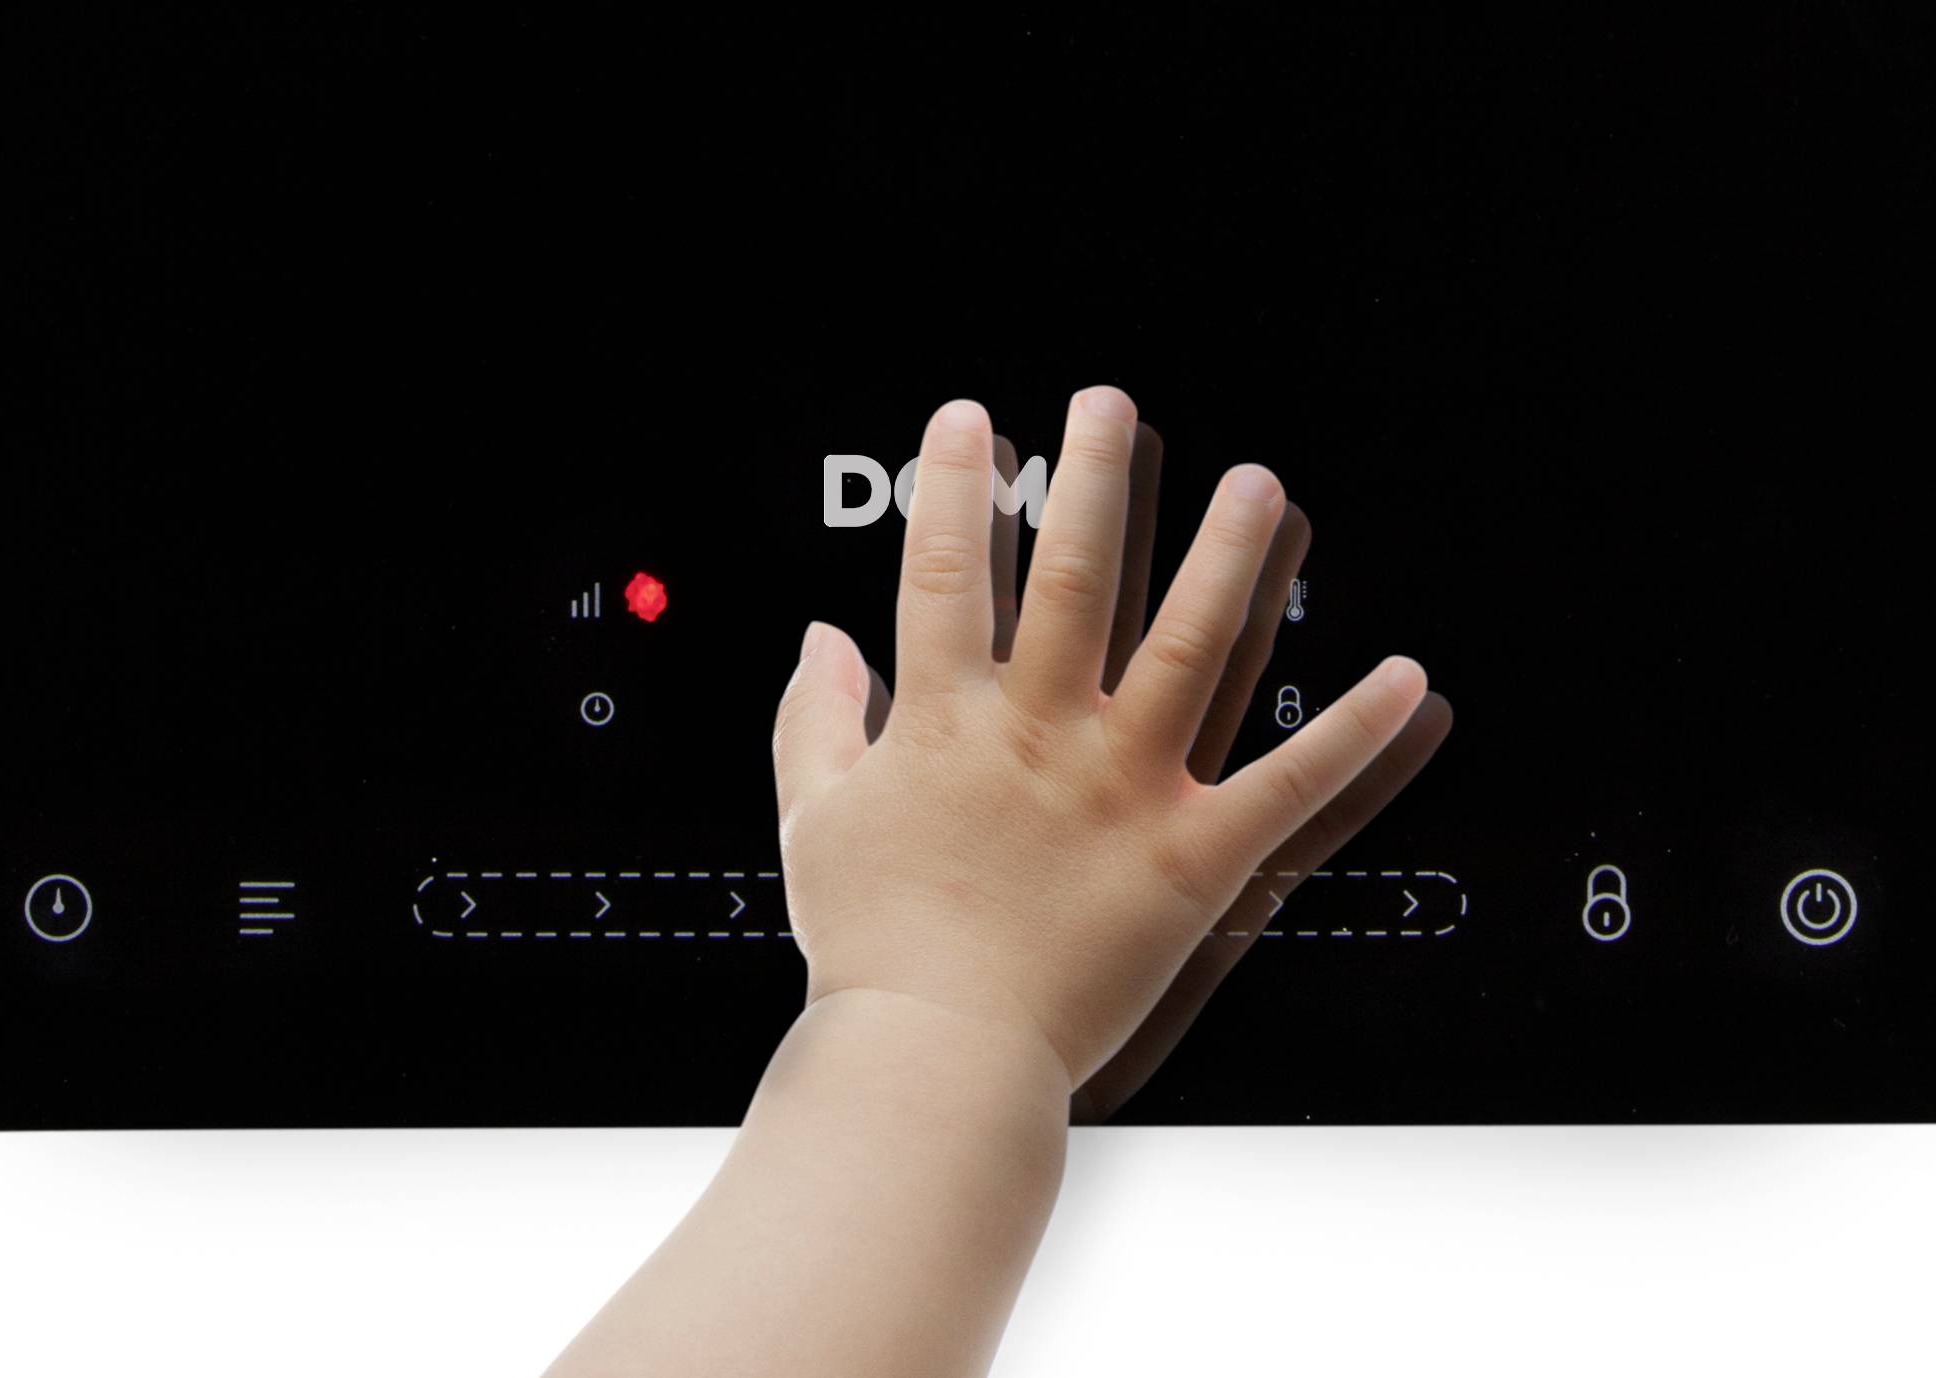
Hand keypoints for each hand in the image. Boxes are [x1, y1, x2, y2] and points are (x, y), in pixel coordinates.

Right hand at [773, 386, 1436, 1087]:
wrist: (934, 1058)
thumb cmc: (871, 947)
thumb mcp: (813, 820)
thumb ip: (811, 721)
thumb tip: (818, 640)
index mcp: (946, 723)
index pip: (950, 571)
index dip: (958, 485)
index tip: (974, 421)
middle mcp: (1041, 737)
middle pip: (1077, 580)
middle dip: (1094, 479)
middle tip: (1113, 405)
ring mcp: (1123, 792)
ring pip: (1191, 649)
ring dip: (1229, 559)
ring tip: (1255, 484)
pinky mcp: (1192, 860)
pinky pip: (1288, 786)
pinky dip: (1354, 731)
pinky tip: (1407, 678)